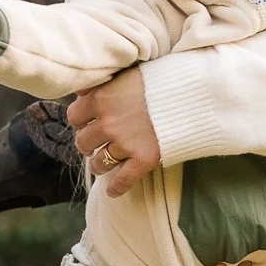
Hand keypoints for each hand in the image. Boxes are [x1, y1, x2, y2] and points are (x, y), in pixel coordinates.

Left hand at [68, 69, 159, 198]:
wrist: (191, 93)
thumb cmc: (159, 79)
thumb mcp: (126, 73)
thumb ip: (100, 83)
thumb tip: (80, 90)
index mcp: (100, 99)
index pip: (74, 116)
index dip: (81, 120)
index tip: (88, 122)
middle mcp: (107, 123)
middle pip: (83, 142)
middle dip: (88, 144)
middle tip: (96, 143)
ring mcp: (124, 143)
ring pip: (99, 163)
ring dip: (99, 164)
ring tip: (103, 163)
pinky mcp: (142, 159)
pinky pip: (123, 180)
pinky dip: (116, 188)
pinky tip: (112, 192)